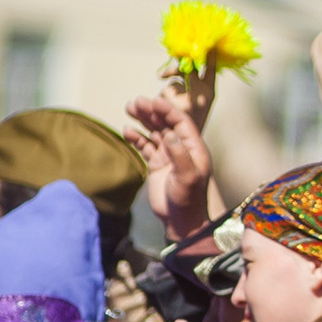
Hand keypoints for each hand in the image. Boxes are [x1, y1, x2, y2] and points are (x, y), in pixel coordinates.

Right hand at [125, 96, 215, 242]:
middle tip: (135, 102)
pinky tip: (127, 131)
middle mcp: (182, 148)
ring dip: (143, 120)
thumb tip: (170, 134)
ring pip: (154, 132)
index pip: (181, 122)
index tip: (152, 101)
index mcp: (194, 148)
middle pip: (166, 123)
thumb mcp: (187, 177)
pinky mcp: (157, 164)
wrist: (180, 220)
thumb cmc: (189, 200)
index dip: (167, 110)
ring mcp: (168, 156)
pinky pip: (146, 146)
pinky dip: (137, 138)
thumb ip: (180, 155)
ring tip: (129, 108)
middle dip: (151, 111)